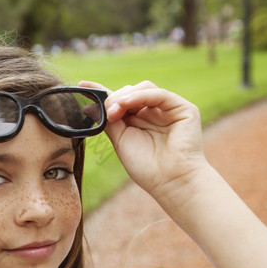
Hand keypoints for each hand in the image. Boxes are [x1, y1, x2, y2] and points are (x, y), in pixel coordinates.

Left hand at [80, 80, 207, 200]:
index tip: (83, 85)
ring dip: (125, 96)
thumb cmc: (146, 166)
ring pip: (144, 88)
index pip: (119, 99)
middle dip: (114, 99)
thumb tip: (91, 106)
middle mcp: (153, 111)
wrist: (170, 181)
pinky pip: (160, 94)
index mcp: (138, 119)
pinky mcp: (183, 109)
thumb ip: (109, 121)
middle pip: (130, 91)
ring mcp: (168, 109)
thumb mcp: (120, 140)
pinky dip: (141, 96)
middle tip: (107, 114)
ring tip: (114, 111)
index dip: (102, 91)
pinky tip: (126, 103)